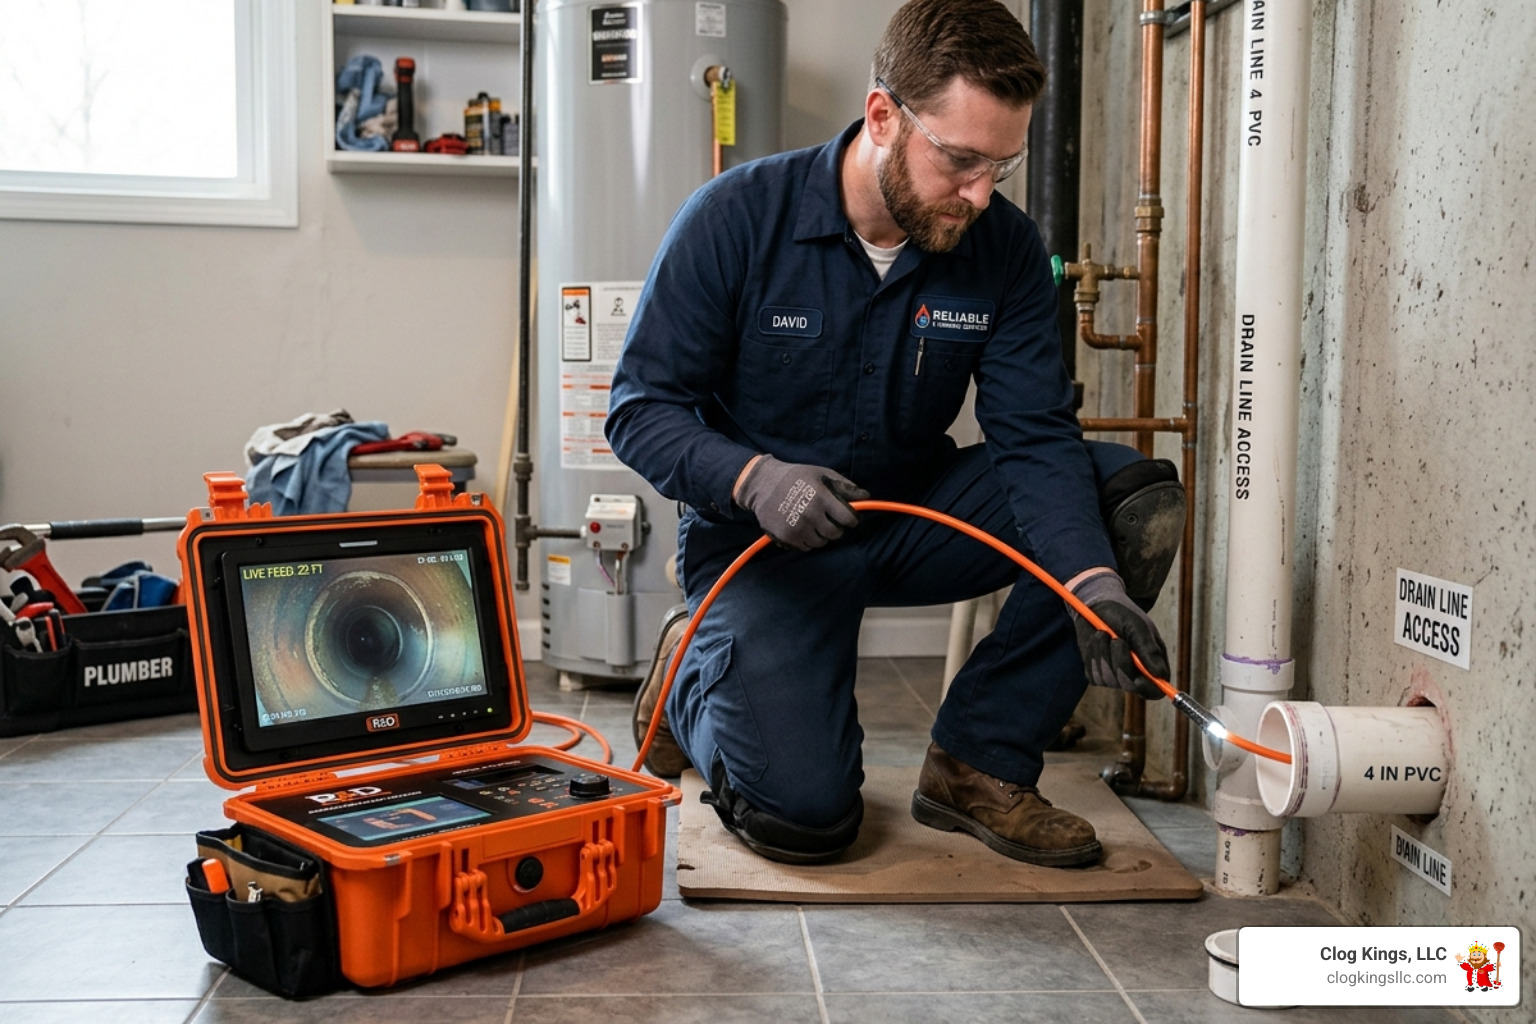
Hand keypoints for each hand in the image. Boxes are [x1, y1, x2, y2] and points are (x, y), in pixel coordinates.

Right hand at [735, 456, 868, 550]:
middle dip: (835, 527)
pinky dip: (807, 540)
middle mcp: (810, 514)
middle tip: (828, 519)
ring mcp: (797, 528)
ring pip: (821, 542)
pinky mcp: (786, 537)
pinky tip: (802, 527)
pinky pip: (806, 547)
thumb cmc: (796, 477)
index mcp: (821, 497)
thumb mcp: (821, 474)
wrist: (762, 484)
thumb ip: (844, 486)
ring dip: (821, 535)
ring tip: (813, 521)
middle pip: (835, 533)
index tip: (849, 518)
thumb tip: (866, 496)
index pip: (848, 519)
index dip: (852, 519)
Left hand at [1068, 572, 1168, 699]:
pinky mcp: (1096, 672)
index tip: (1138, 679)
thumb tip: (1160, 675)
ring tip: (1104, 633)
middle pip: (1129, 685)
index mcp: (1153, 664)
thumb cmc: (1124, 614)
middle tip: (1117, 640)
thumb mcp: (1138, 627)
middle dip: (1121, 663)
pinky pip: (1093, 673)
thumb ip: (1148, 650)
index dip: (1147, 689)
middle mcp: (1134, 674)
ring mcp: (1114, 675)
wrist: (1098, 605)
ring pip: (1109, 678)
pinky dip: (1094, 654)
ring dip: (1104, 654)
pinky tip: (1097, 639)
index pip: (1154, 690)